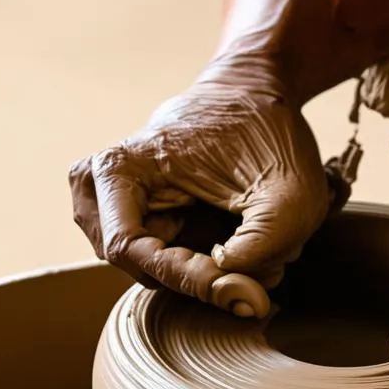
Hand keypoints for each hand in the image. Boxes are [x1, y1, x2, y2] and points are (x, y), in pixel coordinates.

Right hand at [69, 57, 337, 310]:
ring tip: (247, 235)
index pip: (133, 251)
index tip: (244, 290)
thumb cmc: (268, 135)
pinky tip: (233, 234)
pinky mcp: (135, 224)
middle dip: (205, 276)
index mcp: (116, 170)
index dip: (189, 278)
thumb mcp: (290, 191)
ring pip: (159, 275)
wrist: (256, 97)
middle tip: (259, 267)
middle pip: (145, 270)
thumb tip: (231, 292)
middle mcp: (99, 193)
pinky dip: (205, 263)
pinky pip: (167, 267)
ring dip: (208, 269)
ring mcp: (112, 212)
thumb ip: (264, 244)